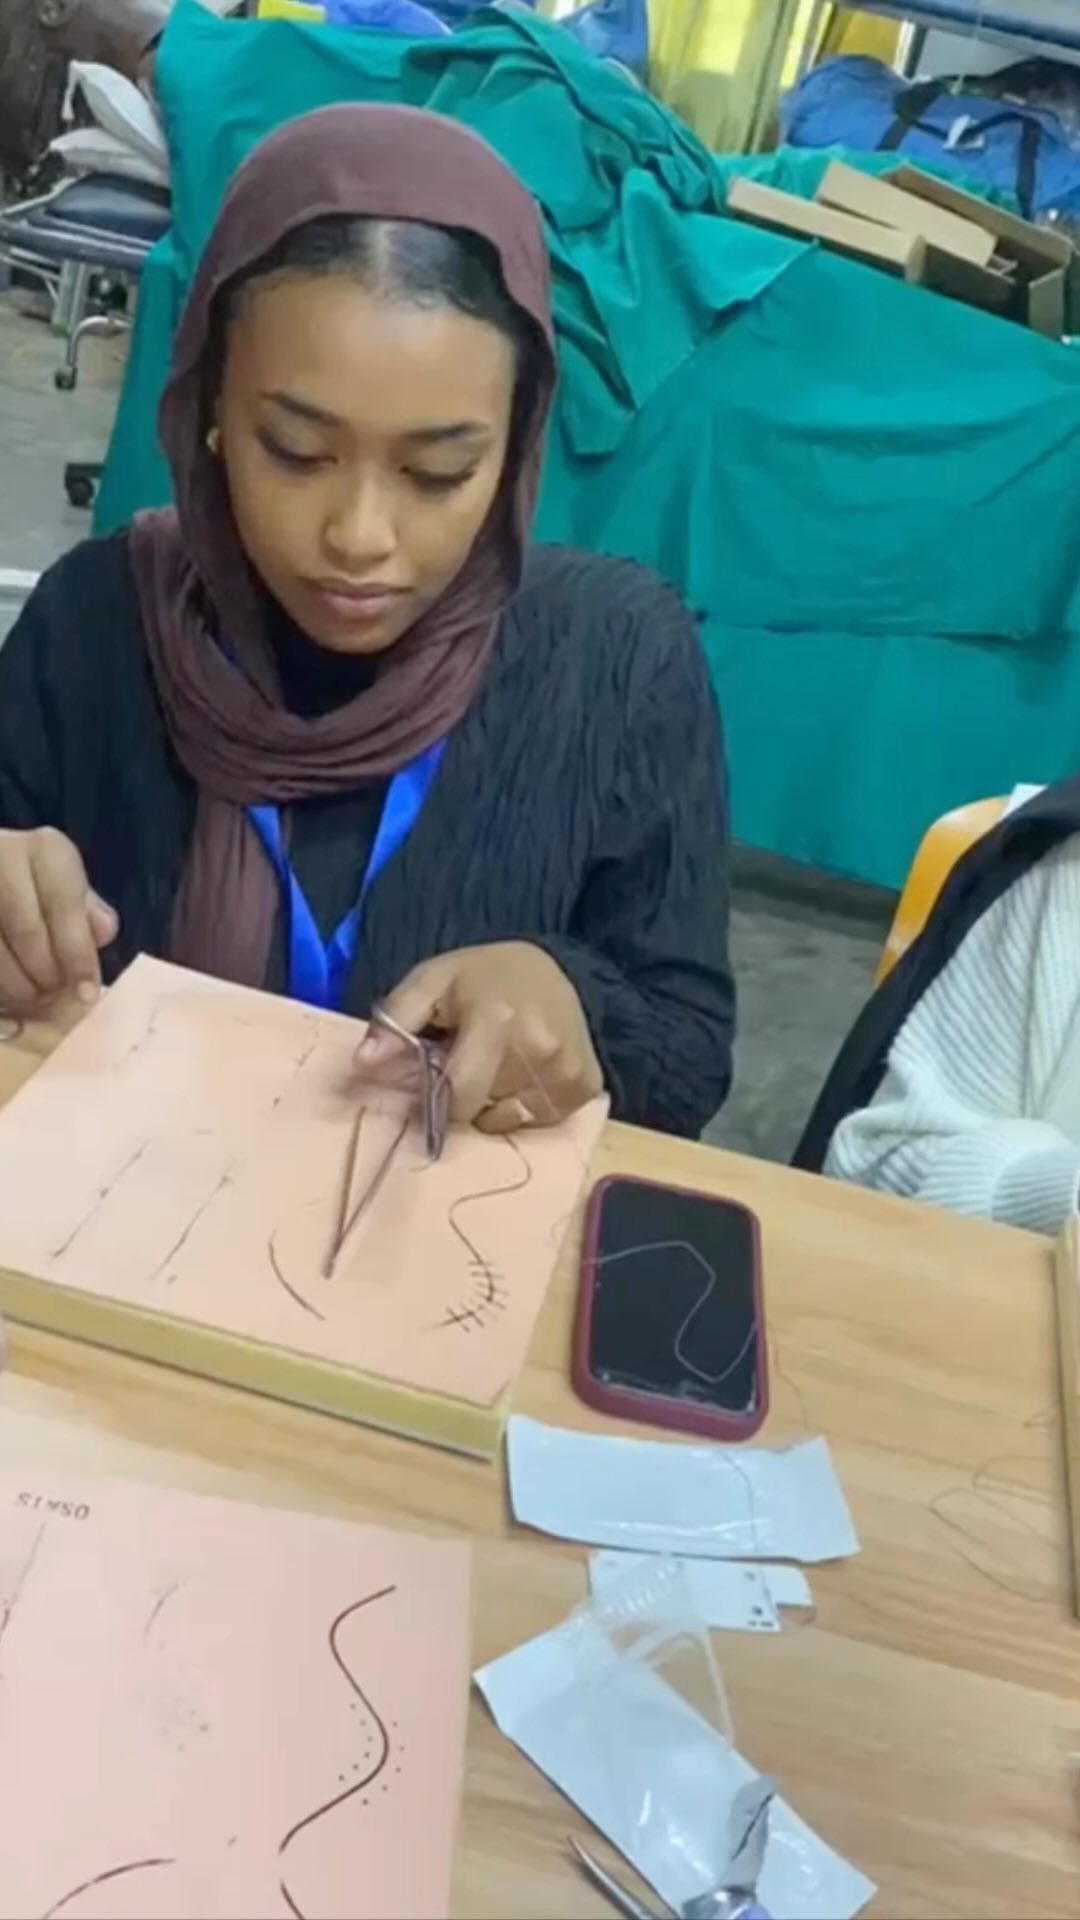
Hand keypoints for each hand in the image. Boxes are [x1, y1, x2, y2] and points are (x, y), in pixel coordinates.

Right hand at [0, 828, 117, 1012]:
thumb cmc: (39, 890)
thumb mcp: (69, 892)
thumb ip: (87, 914)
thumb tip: (103, 931)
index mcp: (47, 850)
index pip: (65, 904)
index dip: (77, 954)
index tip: (86, 993)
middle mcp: (4, 855)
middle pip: (26, 930)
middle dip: (45, 975)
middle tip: (53, 998)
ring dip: (16, 985)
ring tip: (28, 998)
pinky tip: (5, 994)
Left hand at [365, 942, 602, 1131]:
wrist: (558, 966)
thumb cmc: (484, 977)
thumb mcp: (432, 981)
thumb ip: (394, 1020)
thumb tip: (362, 1065)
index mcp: (496, 1021)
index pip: (457, 1096)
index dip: (437, 1097)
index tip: (436, 1077)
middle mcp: (538, 1050)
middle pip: (481, 1112)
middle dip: (466, 1096)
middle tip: (470, 1061)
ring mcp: (567, 1072)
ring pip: (509, 1120)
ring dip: (496, 1102)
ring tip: (501, 1062)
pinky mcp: (585, 1086)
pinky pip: (540, 1120)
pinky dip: (526, 1105)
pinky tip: (527, 1071)